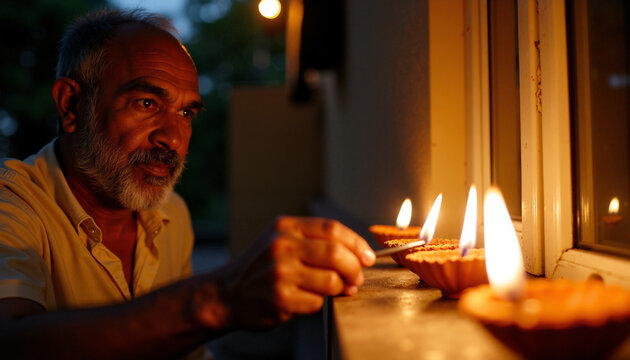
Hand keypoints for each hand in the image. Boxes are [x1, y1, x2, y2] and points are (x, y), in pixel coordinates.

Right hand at [207, 216, 374, 329]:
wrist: (226, 293)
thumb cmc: (261, 267)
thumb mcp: (280, 240)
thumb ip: (313, 240)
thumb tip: (358, 253)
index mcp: (285, 227)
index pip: (332, 229)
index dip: (356, 244)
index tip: (367, 257)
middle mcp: (281, 246)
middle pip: (336, 254)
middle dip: (354, 269)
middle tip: (356, 278)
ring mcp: (280, 273)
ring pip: (331, 280)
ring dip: (340, 289)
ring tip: (335, 290)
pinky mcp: (280, 298)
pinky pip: (317, 302)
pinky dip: (318, 303)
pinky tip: (305, 299)